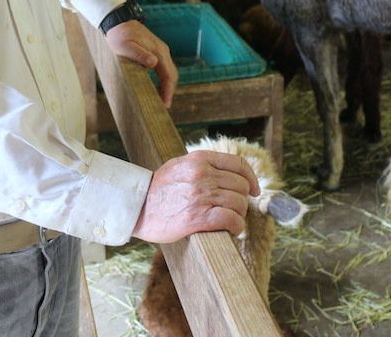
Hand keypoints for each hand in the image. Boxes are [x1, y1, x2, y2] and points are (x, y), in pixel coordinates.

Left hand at [105, 20, 177, 106]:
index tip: (165, 103)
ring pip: (169, 72)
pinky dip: (163, 80)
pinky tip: (157, 88)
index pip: (168, 74)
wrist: (119, 22)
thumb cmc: (120, 35)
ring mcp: (160, 51)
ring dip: (167, 86)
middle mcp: (162, 51)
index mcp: (158, 51)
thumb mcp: (126, 46)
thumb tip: (153, 63)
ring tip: (161, 100)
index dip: (168, 90)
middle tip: (164, 106)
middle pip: (172, 74)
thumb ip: (139, 54)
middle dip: (169, 91)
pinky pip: (164, 68)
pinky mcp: (156, 52)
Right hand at [131, 151, 261, 243]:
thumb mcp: (180, 165)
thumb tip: (229, 175)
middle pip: (241, 186)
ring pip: (239, 204)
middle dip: (242, 201)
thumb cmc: (158, 189)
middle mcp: (203, 175)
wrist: (136, 207)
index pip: (238, 165)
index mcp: (200, 160)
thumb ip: (203, 166)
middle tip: (233, 210)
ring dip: (238, 215)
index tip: (254, 190)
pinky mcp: (197, 217)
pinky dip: (236, 227)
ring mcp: (200, 196)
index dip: (251, 179)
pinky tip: (230, 230)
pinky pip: (231, 220)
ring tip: (230, 221)